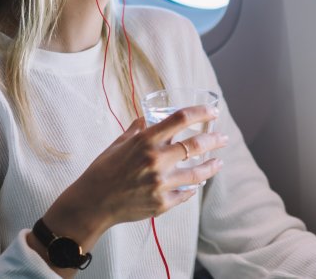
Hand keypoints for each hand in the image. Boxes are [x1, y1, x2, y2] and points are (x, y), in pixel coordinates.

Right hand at [41, 105, 226, 246]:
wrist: (93, 202)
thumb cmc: (103, 170)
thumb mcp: (117, 144)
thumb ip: (135, 131)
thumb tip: (146, 119)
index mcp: (145, 141)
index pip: (180, 119)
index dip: (200, 112)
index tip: (212, 112)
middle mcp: (156, 160)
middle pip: (196, 144)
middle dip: (214, 140)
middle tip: (222, 138)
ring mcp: (161, 183)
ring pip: (198, 173)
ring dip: (211, 166)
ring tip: (218, 162)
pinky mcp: (163, 203)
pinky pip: (185, 193)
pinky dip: (192, 188)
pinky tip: (196, 185)